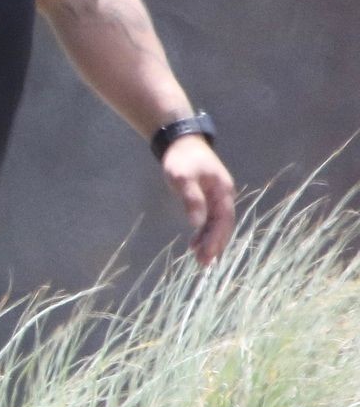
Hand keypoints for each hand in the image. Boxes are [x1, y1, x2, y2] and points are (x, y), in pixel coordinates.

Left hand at [162, 135, 234, 265]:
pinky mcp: (209, 197)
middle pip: (224, 225)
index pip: (223, 220)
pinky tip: (196, 243)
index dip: (217, 239)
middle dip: (215, 244)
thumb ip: (192, 199)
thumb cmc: (182, 159)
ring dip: (210, 240)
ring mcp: (218, 196)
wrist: (181, 142)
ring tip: (200, 259)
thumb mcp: (183, 178)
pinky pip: (211, 218)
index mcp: (222, 191)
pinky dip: (205, 231)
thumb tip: (197, 223)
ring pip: (218, 223)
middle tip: (204, 263)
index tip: (208, 255)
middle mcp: (224, 195)